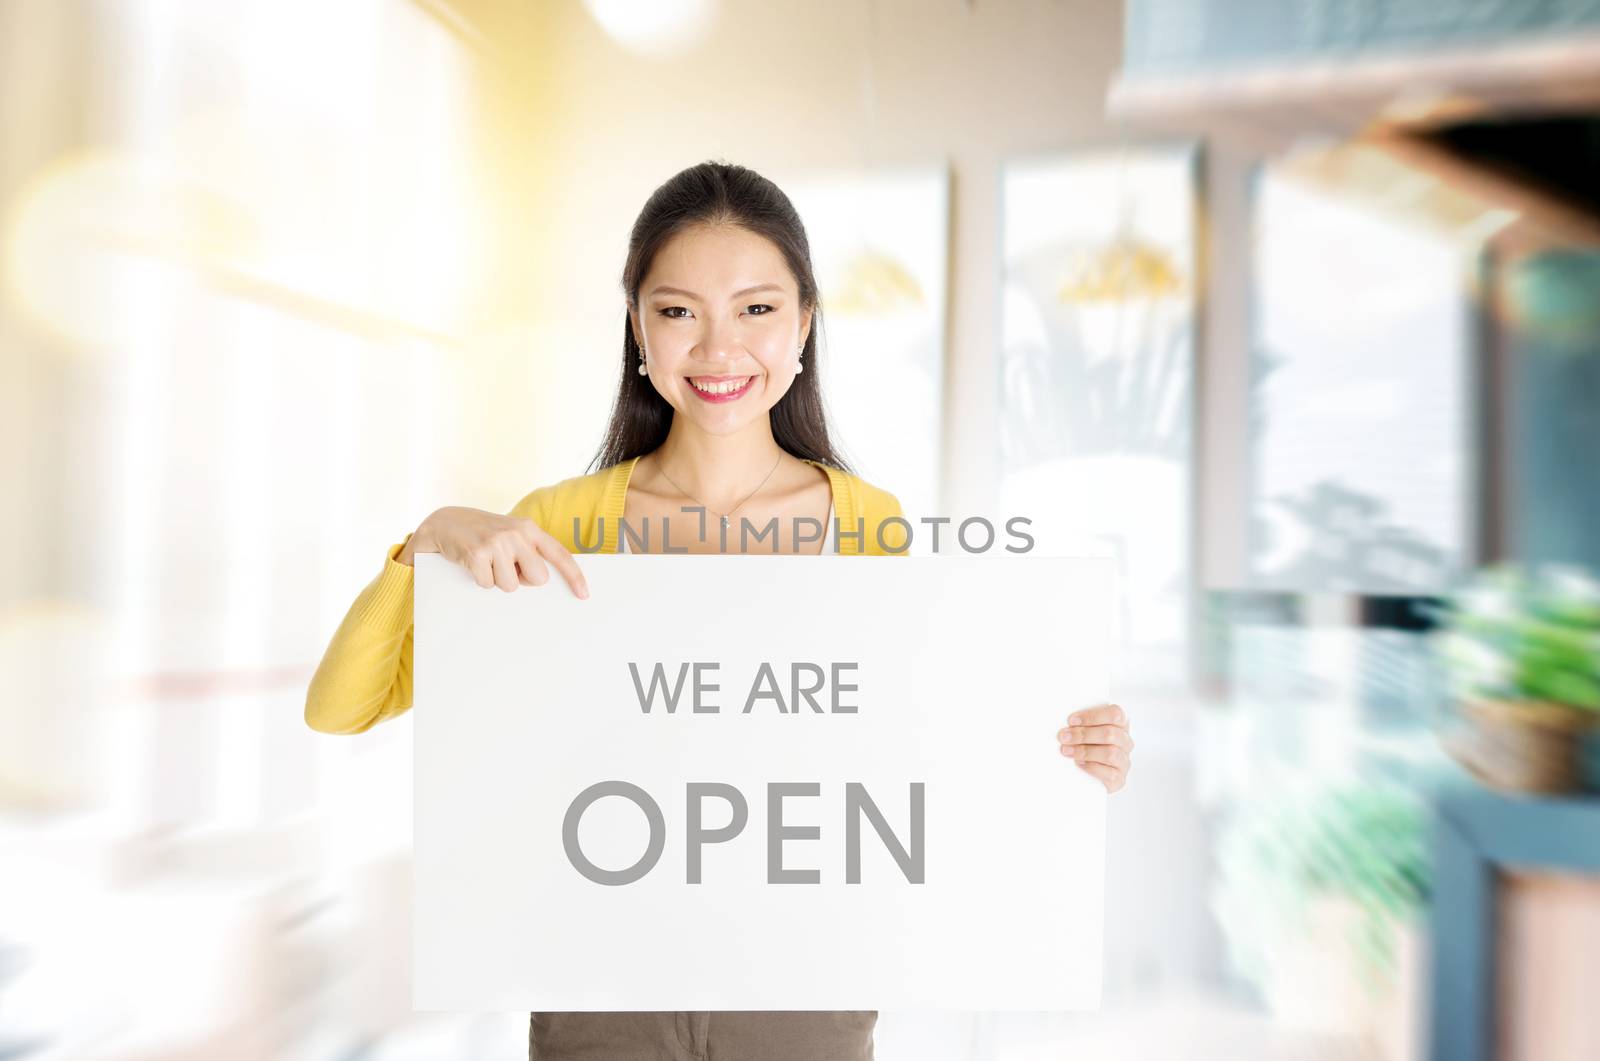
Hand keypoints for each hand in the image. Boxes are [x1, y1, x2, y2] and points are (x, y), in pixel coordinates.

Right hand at [399, 506, 588, 598]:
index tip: (584, 595)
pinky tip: (474, 564)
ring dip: (498, 580)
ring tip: (487, 562)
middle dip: (523, 579)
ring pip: (511, 586)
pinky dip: (480, 580)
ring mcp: (497, 543)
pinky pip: (488, 585)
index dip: (574, 576)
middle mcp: (516, 533)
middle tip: (507, 566)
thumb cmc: (484, 534)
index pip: (559, 555)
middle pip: (538, 579)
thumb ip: (531, 551)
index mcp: (529, 529)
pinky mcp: (477, 554)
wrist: (445, 522)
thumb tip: (545, 581)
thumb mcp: (512, 534)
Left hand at [1057, 703, 1132, 792]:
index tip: (1071, 720)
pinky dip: (1092, 767)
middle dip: (1084, 734)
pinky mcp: (1119, 779)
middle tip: (1064, 737)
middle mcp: (1125, 742)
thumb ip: (1079, 724)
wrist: (1087, 777)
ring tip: (1067, 751)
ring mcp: (1124, 761)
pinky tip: (1079, 764)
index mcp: (1119, 724)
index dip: (1093, 716)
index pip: (1115, 714)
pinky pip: (1110, 773)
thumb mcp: (1083, 731)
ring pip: (1110, 753)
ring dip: (1085, 751)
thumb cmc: (1085, 747)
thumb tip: (1063, 722)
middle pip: (1110, 733)